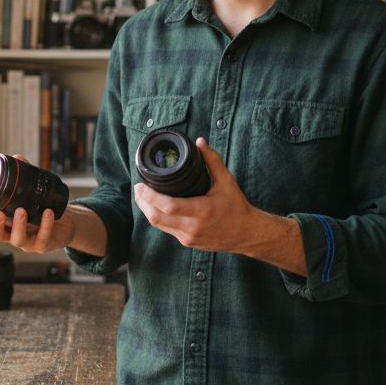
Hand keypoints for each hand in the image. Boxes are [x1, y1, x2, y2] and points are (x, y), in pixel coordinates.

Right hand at [0, 155, 74, 253]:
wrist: (63, 224)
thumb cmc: (39, 208)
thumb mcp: (28, 193)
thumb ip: (22, 176)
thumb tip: (17, 158)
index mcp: (2, 222)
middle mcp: (11, 233)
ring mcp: (26, 241)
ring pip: (17, 239)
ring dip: (18, 225)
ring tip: (22, 210)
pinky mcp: (42, 245)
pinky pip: (42, 237)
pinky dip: (45, 225)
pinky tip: (48, 212)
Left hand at [134, 139, 305, 273]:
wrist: (247, 234)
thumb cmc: (237, 206)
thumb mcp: (226, 181)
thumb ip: (212, 160)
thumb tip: (199, 141)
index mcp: (202, 211)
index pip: (168, 206)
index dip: (150, 196)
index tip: (141, 184)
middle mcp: (193, 227)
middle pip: (156, 218)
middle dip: (143, 202)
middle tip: (138, 188)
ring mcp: (189, 237)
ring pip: (158, 225)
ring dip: (147, 210)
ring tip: (143, 196)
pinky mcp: (187, 242)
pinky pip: (166, 229)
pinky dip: (158, 217)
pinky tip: (156, 207)